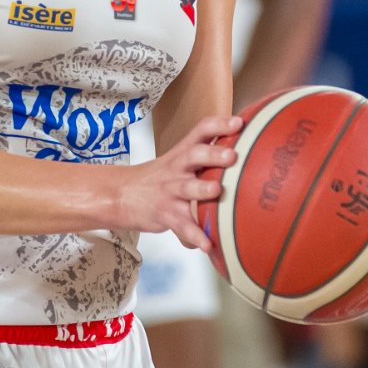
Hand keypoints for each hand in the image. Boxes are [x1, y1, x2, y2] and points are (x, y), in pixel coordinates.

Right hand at [117, 115, 240, 249]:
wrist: (121, 194)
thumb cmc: (160, 178)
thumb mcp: (177, 161)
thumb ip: (205, 156)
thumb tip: (246, 150)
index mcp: (182, 153)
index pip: (200, 131)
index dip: (219, 125)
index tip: (238, 123)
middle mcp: (177, 168)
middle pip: (194, 155)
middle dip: (213, 154)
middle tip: (232, 155)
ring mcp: (170, 191)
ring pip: (187, 188)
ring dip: (203, 189)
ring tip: (217, 190)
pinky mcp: (166, 214)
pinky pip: (182, 225)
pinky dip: (195, 236)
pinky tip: (208, 244)